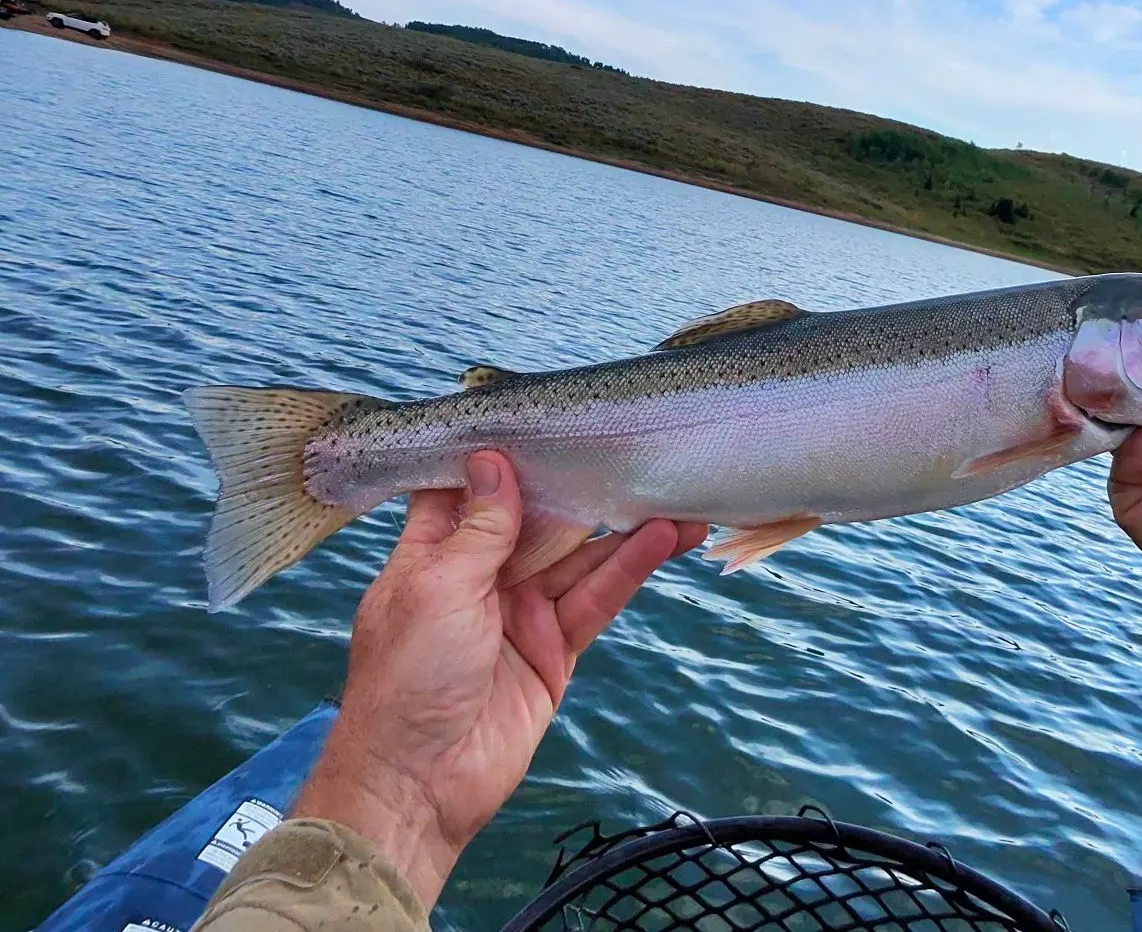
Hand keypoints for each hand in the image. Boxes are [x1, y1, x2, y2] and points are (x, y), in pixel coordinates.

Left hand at [292, 452, 706, 907]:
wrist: (419, 787)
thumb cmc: (406, 680)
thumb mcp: (438, 588)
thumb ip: (480, 526)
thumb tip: (495, 459)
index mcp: (434, 553)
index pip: (472, 489)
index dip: (506, 455)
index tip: (545, 415)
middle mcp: (480, 575)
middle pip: (539, 517)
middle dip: (580, 486)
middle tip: (630, 446)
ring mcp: (521, 611)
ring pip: (580, 556)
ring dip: (624, 527)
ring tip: (675, 493)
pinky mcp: (554, 648)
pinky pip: (597, 598)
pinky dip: (631, 568)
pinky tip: (664, 537)